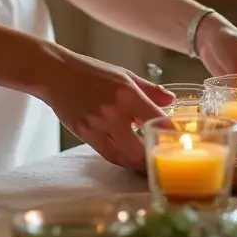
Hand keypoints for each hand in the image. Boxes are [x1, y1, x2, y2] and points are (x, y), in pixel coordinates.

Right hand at [35, 46, 174, 169]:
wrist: (56, 74)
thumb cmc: (92, 72)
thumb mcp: (124, 74)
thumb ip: (149, 90)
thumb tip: (171, 100)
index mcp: (126, 93)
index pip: (156, 119)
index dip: (170, 133)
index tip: (180, 140)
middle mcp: (113, 112)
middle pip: (141, 148)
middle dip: (155, 155)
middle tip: (165, 158)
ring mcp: (98, 126)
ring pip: (125, 157)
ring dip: (139, 163)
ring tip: (152, 165)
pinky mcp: (85, 135)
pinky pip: (109, 155)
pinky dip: (122, 160)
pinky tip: (131, 160)